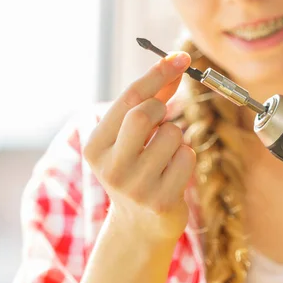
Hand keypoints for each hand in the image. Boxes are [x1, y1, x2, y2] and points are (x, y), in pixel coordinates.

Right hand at [82, 52, 196, 242]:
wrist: (139, 225)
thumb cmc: (137, 169)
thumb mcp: (132, 137)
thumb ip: (151, 100)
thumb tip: (174, 63)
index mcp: (95, 146)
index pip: (129, 99)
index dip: (157, 73)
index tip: (180, 57)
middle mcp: (110, 167)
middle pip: (144, 114)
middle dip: (161, 109)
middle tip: (162, 119)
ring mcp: (135, 187)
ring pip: (172, 135)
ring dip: (177, 138)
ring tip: (165, 155)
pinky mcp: (160, 201)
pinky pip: (187, 157)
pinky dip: (187, 157)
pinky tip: (173, 173)